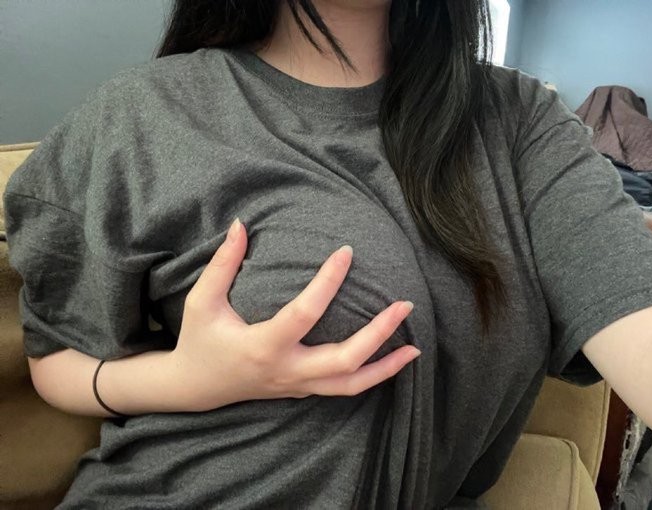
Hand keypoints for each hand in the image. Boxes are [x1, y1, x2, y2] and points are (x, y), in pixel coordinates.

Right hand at [168, 219, 420, 411]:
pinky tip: (392, 362)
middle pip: (344, 360)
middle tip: (405, 304)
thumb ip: (222, 265)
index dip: (329, 281)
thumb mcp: (201, 302)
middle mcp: (286, 371)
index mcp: (262, 346)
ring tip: (415, 347)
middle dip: (380, 334)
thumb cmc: (199, 341)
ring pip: (351, 385)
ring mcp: (297, 386)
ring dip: (386, 367)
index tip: (347, 252)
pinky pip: (343, 388)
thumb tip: (240, 224)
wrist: (195, 387)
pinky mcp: (302, 390)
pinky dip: (371, 377)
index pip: (305, 313)